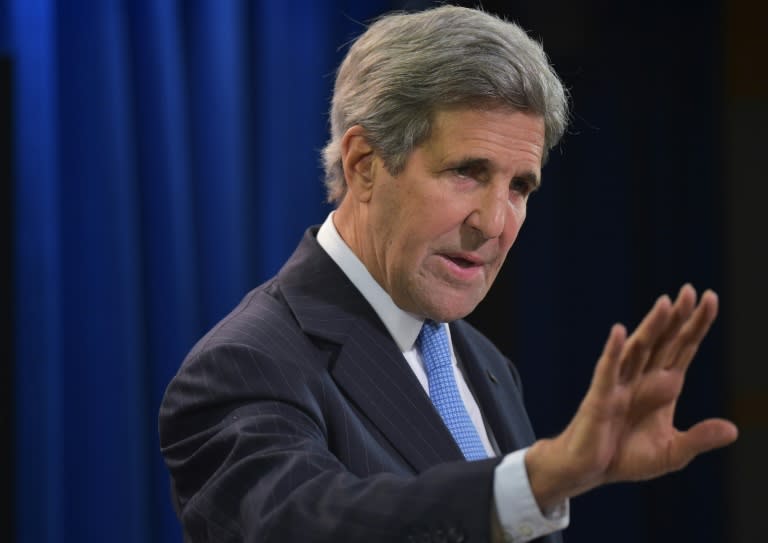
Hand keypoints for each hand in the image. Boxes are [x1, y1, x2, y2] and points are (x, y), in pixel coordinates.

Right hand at [525, 284, 737, 510]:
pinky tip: (619, 332)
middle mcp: (642, 379)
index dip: (696, 325)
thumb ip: (699, 438)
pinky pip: (607, 371)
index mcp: (662, 388)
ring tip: (665, 303)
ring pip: (638, 350)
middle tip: (691, 290)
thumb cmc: (625, 456)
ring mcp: (620, 386)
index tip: (710, 299)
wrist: (588, 471)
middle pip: (663, 342)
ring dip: (651, 327)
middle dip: (678, 317)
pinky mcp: (600, 398)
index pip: (683, 349)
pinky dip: (613, 352)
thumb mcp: (671, 452)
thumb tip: (734, 430)